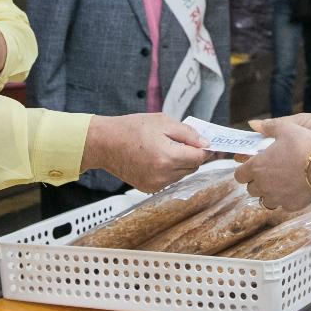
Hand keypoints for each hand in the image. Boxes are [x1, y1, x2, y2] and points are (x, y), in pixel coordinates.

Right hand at [83, 113, 210, 192]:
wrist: (104, 143)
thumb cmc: (131, 129)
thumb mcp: (163, 122)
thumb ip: (188, 133)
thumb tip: (206, 144)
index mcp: (167, 157)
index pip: (199, 157)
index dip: (203, 148)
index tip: (203, 141)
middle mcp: (162, 175)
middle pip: (192, 167)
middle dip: (190, 154)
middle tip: (178, 141)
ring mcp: (155, 184)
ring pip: (182, 175)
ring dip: (180, 163)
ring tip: (163, 148)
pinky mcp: (148, 189)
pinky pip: (169, 180)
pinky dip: (169, 170)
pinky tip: (155, 158)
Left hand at [235, 118, 310, 210]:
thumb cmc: (304, 145)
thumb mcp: (286, 128)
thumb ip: (268, 126)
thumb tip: (254, 124)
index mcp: (257, 167)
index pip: (239, 175)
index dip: (244, 170)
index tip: (251, 166)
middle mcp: (263, 185)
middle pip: (251, 189)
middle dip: (256, 182)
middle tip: (268, 172)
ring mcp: (277, 198)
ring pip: (265, 200)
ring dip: (269, 192)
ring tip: (280, 182)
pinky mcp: (291, 206)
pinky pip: (283, 204)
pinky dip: (285, 198)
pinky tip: (295, 188)